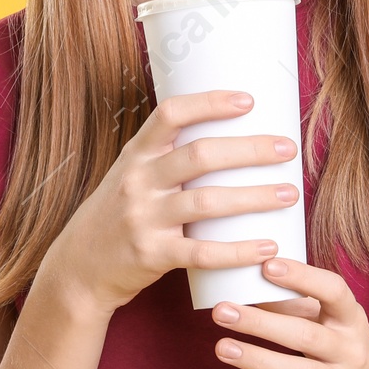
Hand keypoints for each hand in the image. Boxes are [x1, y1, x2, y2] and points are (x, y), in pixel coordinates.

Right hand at [38, 90, 299, 318]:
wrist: (79, 268)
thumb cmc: (118, 216)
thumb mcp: (131, 176)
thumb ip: (168, 159)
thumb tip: (230, 136)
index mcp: (136, 154)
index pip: (171, 114)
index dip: (210, 103)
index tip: (248, 100)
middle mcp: (138, 181)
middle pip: (201, 156)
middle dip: (250, 150)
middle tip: (288, 148)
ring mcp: (143, 218)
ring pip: (208, 202)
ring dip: (254, 197)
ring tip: (289, 194)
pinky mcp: (152, 255)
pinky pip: (202, 253)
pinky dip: (239, 250)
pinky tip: (268, 246)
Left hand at [210, 258, 368, 368]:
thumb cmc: (351, 353)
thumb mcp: (338, 326)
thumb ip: (301, 308)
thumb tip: (249, 283)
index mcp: (351, 321)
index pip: (333, 291)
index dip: (302, 277)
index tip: (267, 265)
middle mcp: (351, 352)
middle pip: (306, 335)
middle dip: (261, 322)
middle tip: (222, 310)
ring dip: (257, 360)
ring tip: (222, 347)